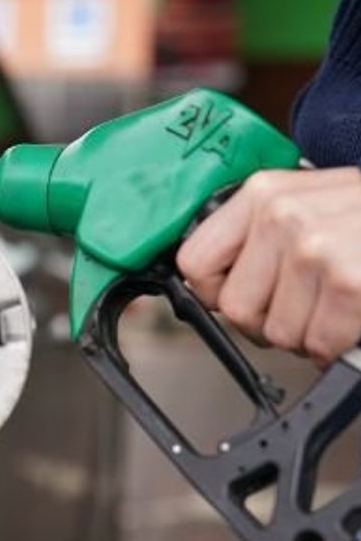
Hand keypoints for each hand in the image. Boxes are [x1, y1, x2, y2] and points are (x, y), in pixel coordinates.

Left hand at [176, 166, 360, 366]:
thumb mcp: (312, 200)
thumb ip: (262, 230)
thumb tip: (214, 282)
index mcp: (263, 193)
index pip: (195, 261)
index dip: (215, 293)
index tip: (236, 298)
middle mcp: (282, 218)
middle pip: (235, 308)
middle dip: (268, 322)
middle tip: (300, 311)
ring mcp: (316, 251)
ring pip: (277, 333)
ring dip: (307, 334)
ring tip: (333, 310)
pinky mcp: (350, 286)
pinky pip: (318, 344)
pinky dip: (335, 346)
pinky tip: (352, 322)